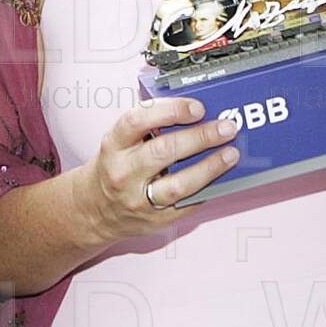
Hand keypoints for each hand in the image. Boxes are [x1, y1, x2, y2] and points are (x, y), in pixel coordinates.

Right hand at [73, 97, 241, 243]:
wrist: (95, 209)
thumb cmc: (113, 168)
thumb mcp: (119, 141)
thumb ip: (148, 125)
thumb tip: (191, 110)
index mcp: (114, 145)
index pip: (138, 121)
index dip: (170, 110)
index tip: (196, 108)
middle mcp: (124, 172)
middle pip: (165, 151)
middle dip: (200, 137)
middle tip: (225, 128)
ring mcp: (139, 199)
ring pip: (178, 184)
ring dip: (210, 166)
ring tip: (230, 153)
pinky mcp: (155, 219)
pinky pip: (186, 203)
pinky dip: (206, 188)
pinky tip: (219, 175)